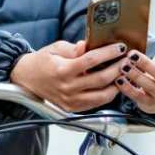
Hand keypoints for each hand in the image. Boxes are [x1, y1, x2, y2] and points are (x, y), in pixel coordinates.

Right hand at [11, 40, 125, 111]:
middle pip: (101, 79)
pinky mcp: (73, 109)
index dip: (108, 53)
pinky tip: (113, 85)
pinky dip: (107, 95)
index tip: (120, 47)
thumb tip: (90, 45)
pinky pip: (96, 104)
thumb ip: (75, 48)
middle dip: (118, 68)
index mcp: (63, 70)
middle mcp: (67, 88)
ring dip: (117, 84)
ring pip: (102, 96)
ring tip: (124, 73)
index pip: (91, 60)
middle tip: (127, 60)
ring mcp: (71, 101)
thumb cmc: (42, 61)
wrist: (27, 79)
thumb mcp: (56, 48)